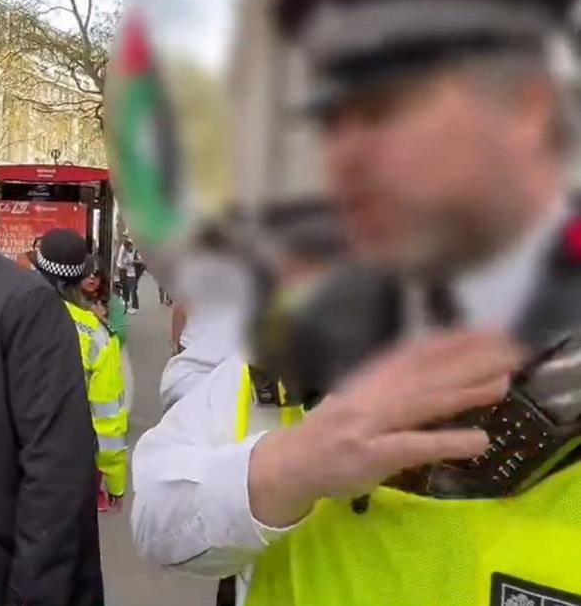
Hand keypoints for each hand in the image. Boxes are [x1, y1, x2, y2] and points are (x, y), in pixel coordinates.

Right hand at [248, 331, 523, 527]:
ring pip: (422, 403)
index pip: (412, 353)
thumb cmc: (327, 435)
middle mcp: (369, 396)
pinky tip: (477, 441)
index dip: (450, 341)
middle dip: (468, 359)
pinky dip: (446, 441)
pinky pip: (413, 445)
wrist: (287, 464)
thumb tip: (432, 373)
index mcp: (367, 381)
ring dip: (464, 393)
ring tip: (503, 384)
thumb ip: (389, 388)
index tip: (486, 331)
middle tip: (509, 348)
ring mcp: (369, 424)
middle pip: (425, 373)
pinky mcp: (370, 454)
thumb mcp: (356, 402)